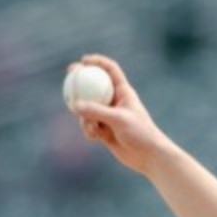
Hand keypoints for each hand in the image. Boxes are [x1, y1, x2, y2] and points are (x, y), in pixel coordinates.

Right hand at [69, 54, 172, 176]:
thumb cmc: (140, 134)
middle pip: (94, 86)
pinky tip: (95, 137)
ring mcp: (108, 116)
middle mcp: (115, 102)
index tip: (83, 61)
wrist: (148, 156)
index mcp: (124, 92)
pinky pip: (88, 125)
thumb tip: (75, 104)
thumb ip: (96, 111)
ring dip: (84, 116)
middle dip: (80, 81)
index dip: (98, 62)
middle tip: (69, 77)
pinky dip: (88, 130)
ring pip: (87, 109)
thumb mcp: (119, 120)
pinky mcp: (105, 130)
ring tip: (93, 126)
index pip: (111, 70)